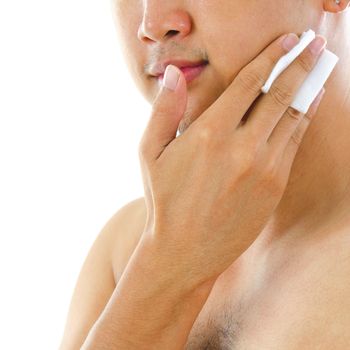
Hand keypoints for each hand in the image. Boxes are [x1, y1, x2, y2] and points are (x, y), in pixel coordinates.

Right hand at [138, 32, 326, 290]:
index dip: (271, 56)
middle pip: (280, 94)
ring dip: (308, 91)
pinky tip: (306, 108)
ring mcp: (264, 168)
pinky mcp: (275, 188)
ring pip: (293, 118)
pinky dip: (303, 121)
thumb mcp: (150, 153)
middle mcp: (242, 147)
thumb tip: (173, 74)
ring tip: (317, 73)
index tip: (288, 41)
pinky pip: (294, 145)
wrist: (185, 251)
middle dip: (299, 65)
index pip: (250, 82)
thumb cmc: (164, 200)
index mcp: (210, 133)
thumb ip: (164, 110)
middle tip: (313, 47)